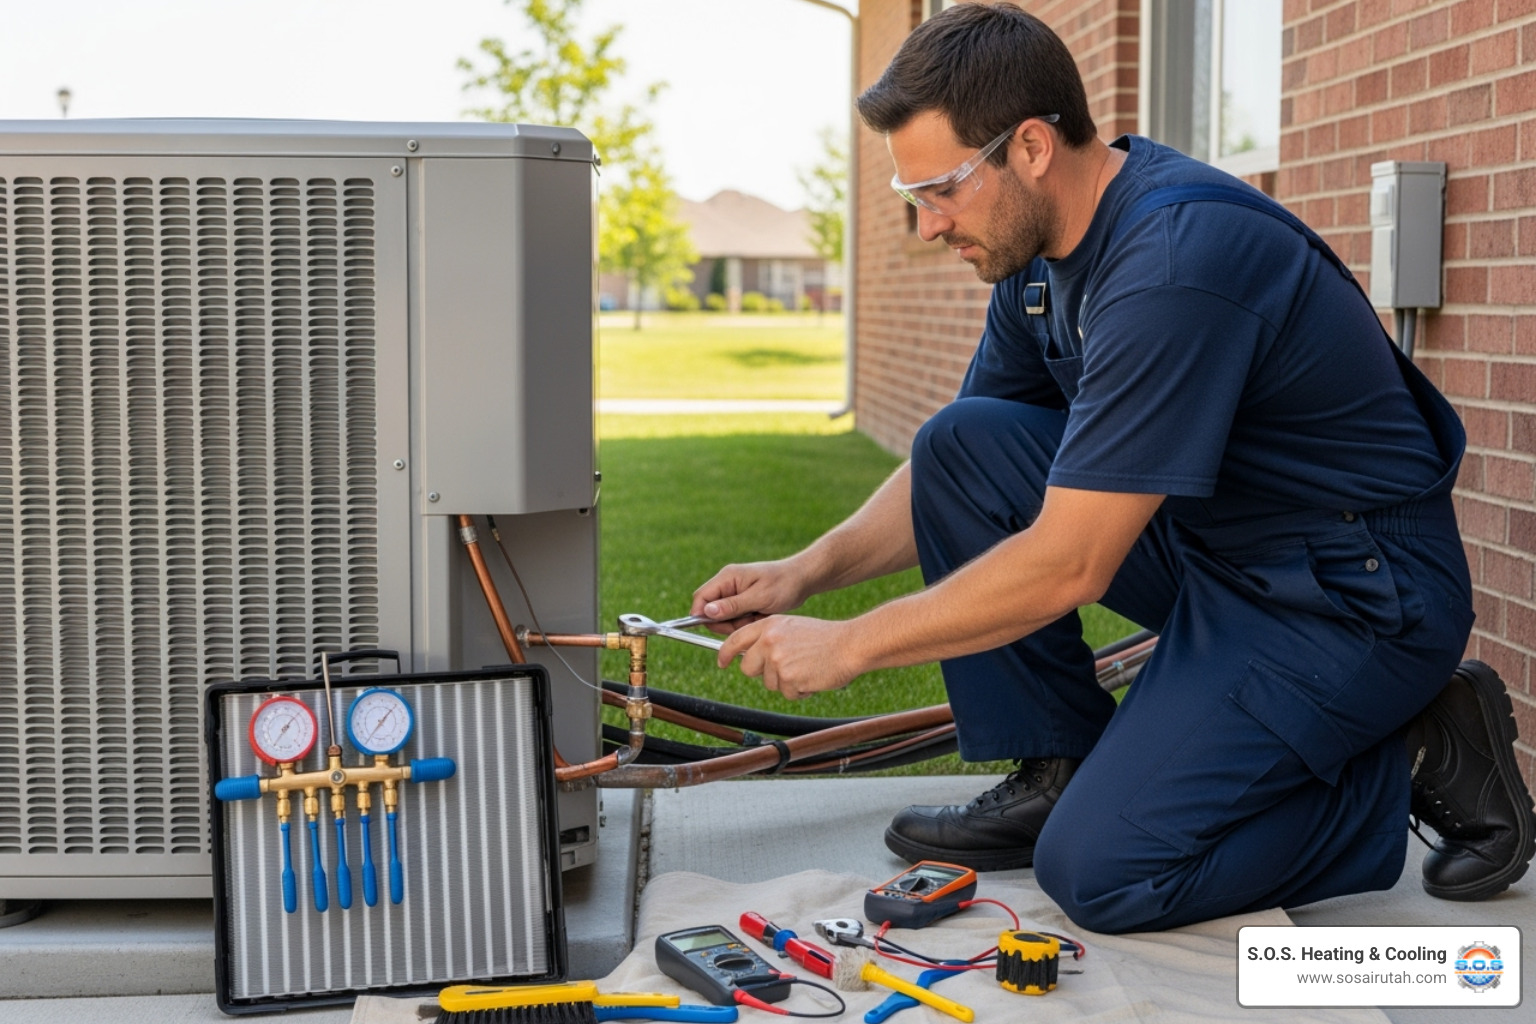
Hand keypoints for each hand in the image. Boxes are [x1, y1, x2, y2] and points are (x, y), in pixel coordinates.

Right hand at [691, 558, 810, 632]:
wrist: (803, 580)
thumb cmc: (783, 584)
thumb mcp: (759, 597)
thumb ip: (733, 605)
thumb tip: (707, 611)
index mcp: (727, 577)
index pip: (701, 597)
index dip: (702, 615)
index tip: (718, 628)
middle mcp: (728, 584)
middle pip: (711, 611)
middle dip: (727, 623)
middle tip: (748, 622)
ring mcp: (735, 592)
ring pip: (724, 618)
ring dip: (739, 624)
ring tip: (759, 617)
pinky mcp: (743, 601)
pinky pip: (736, 618)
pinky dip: (747, 622)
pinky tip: (761, 616)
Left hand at [718, 615, 860, 700]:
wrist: (850, 644)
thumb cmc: (826, 637)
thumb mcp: (792, 626)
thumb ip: (769, 638)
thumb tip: (751, 655)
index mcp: (769, 625)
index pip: (735, 640)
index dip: (725, 653)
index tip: (722, 662)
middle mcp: (769, 641)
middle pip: (748, 669)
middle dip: (763, 673)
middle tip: (785, 668)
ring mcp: (778, 660)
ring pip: (770, 683)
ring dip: (786, 682)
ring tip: (806, 668)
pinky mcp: (789, 678)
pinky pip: (787, 693)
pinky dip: (800, 690)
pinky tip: (813, 676)